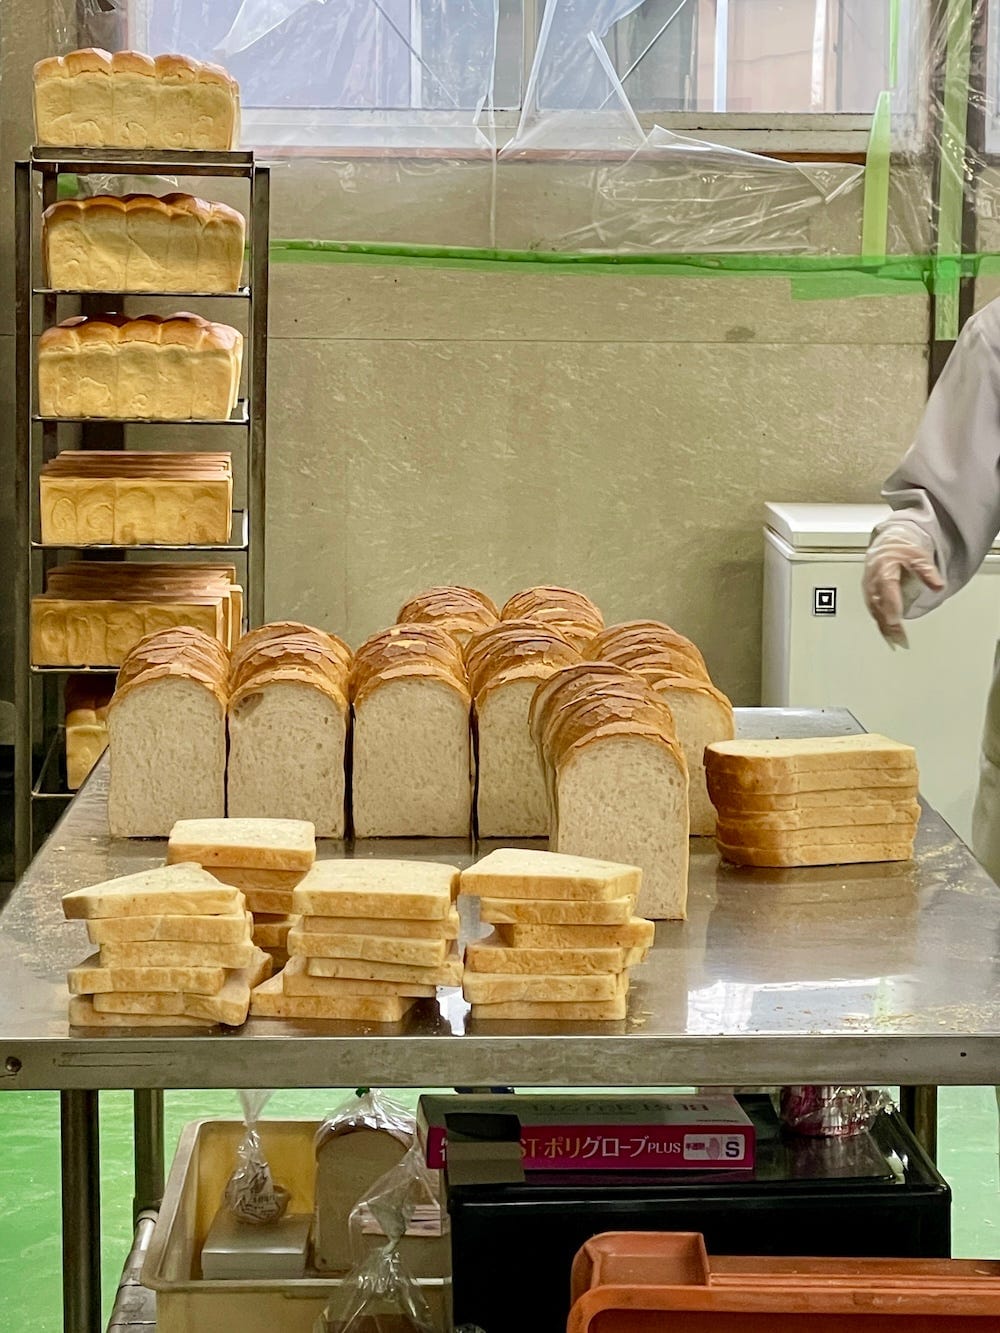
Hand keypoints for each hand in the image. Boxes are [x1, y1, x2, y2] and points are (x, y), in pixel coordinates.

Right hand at [863, 523, 944, 648]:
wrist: (888, 544)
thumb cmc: (902, 549)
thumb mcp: (919, 556)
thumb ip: (927, 572)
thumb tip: (938, 585)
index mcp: (883, 572)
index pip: (887, 595)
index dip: (891, 610)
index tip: (896, 623)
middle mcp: (872, 583)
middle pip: (879, 608)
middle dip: (889, 626)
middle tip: (900, 640)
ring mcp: (869, 591)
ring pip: (875, 613)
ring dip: (884, 629)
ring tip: (895, 642)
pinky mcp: (869, 596)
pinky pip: (874, 612)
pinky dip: (881, 624)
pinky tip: (888, 635)